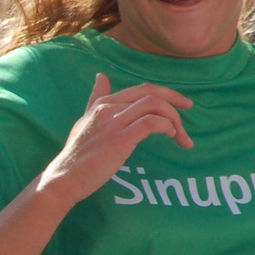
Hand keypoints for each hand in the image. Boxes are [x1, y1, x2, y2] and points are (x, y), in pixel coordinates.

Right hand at [40, 73, 192, 207]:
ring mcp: (113, 123)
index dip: (165, 93)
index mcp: (103, 103)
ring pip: (154, 106)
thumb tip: (100, 76)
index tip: (181, 104)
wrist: (65, 177)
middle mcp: (109, 108)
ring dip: (173, 119)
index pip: (141, 89)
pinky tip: (170, 136)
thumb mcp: (85, 120)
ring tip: (180, 135)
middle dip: (174, 99)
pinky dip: (166, 126)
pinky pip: (151, 123)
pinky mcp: (119, 139)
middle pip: (150, 93)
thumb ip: (95, 99)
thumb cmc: (77, 154)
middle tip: (189, 110)